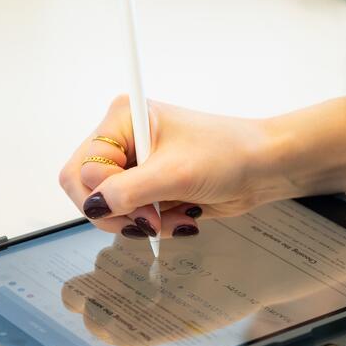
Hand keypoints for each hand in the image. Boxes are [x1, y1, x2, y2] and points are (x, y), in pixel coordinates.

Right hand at [59, 97, 289, 238]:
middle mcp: (124, 140)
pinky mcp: (150, 188)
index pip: (83, 169)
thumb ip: (127, 192)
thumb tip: (92, 206)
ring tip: (175, 216)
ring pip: (112, 210)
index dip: (103, 195)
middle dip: (121, 213)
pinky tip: (183, 216)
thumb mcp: (174, 174)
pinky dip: (156, 225)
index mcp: (122, 120)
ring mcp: (137, 166)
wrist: (262, 168)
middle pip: (90, 192)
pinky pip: (134, 217)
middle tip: (151, 220)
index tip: (138, 206)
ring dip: (143, 222)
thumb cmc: (228, 154)